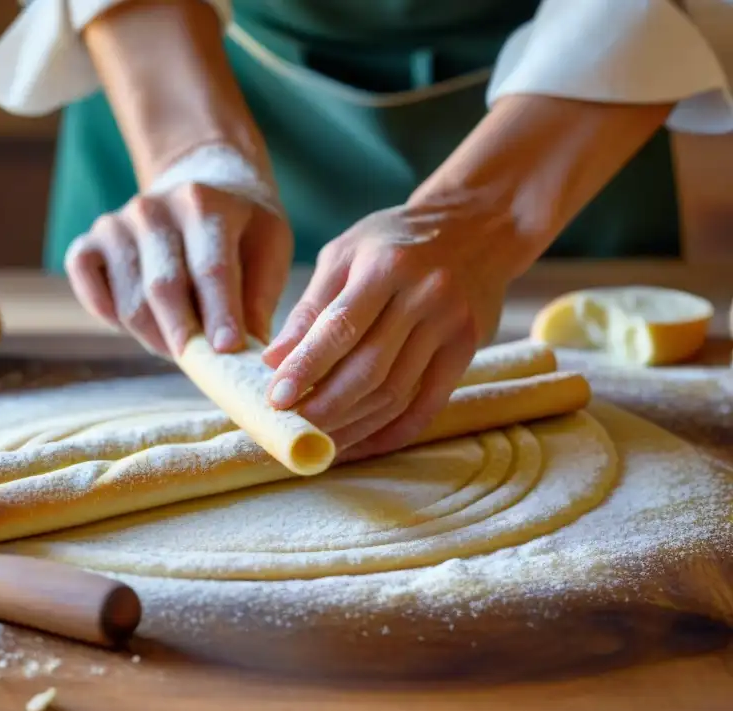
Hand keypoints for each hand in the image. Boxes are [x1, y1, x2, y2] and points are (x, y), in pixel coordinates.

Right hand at [65, 184, 292, 357]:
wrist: (199, 183)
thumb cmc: (239, 230)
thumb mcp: (268, 247)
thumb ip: (259, 297)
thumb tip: (249, 355)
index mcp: (204, 203)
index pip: (210, 268)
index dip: (220, 313)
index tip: (228, 351)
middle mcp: (153, 208)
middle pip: (163, 288)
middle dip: (184, 335)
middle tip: (204, 366)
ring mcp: (115, 224)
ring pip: (130, 304)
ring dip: (157, 337)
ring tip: (185, 346)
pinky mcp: (88, 244)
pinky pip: (92, 294)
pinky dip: (113, 320)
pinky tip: (144, 326)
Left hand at [260, 200, 512, 462]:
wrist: (477, 226)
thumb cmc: (395, 240)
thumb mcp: (345, 255)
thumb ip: (311, 307)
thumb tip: (273, 361)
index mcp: (385, 266)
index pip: (340, 328)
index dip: (306, 368)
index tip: (276, 399)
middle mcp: (424, 295)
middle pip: (370, 369)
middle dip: (326, 407)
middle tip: (294, 429)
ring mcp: (452, 325)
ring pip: (396, 393)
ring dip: (354, 426)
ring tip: (319, 442)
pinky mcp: (468, 349)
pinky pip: (427, 405)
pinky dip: (392, 433)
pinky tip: (362, 445)